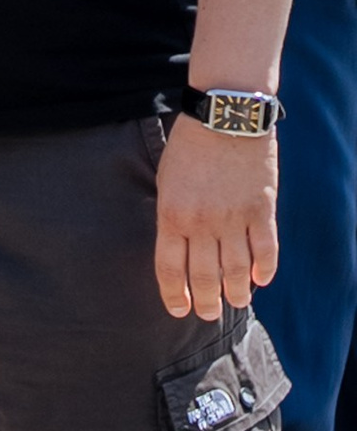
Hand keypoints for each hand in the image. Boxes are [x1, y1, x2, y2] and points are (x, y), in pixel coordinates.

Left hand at [154, 110, 278, 320]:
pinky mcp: (262, 209)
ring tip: (237, 302)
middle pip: (203, 277)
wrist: (226, 116)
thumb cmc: (189, 148)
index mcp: (171, 216)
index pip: (169, 270)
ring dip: (236, 292)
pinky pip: (266, 250)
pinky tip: (261, 280)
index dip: (174, 296)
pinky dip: (264, 269)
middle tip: (209, 315)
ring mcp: (234, 218)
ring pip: (236, 271)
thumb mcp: (165, 182)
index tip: (180, 310)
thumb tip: (180, 252)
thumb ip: (172, 218)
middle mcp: (202, 223)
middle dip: (206, 302)